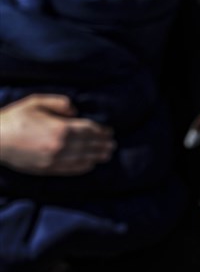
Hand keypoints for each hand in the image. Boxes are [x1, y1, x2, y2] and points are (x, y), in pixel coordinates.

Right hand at [0, 95, 114, 175]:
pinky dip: (83, 167)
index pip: (89, 130)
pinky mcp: (48, 169)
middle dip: (102, 144)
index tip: (109, 131)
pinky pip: (71, 169)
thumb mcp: (37, 102)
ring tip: (107, 154)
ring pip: (83, 158)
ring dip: (97, 156)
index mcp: (61, 128)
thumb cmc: (16, 118)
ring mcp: (55, 159)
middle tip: (112, 144)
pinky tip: (90, 165)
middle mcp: (62, 145)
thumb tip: (76, 111)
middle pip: (89, 145)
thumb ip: (60, 103)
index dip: (101, 131)